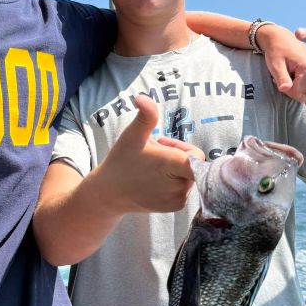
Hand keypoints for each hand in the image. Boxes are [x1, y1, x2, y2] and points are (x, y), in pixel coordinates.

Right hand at [95, 95, 200, 212]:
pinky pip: (184, 189)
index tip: (162, 144)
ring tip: (152, 167)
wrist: (108, 193)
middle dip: (177, 156)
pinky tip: (155, 180)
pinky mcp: (175, 208)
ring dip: (175, 170)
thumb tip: (142, 97)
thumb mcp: (133, 135)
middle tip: (154, 153)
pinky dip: (174, 183)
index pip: (196, 155)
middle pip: (193, 164)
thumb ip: (146, 115)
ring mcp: (178, 199)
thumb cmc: (121, 160)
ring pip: (189, 177)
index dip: (182, 147)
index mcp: (173, 165)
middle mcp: (180, 185)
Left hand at [256, 23, 305, 97]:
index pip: (302, 93)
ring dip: (296, 86)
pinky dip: (299, 82)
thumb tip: (285, 89)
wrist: (279, 37)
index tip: (283, 81)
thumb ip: (281, 78)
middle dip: (293, 89)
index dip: (289, 91)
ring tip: (289, 73)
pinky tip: (293, 74)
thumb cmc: (276, 50)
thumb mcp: (275, 64)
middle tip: (285, 75)